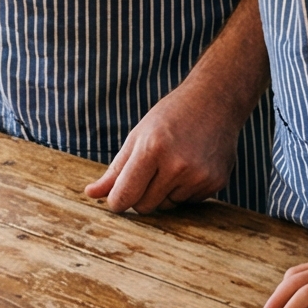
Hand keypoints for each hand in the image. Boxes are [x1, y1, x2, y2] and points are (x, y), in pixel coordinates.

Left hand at [84, 82, 238, 213]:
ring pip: (167, 206)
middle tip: (150, 170)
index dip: (117, 201)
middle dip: (141, 195)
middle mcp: (177, 165)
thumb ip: (115, 170)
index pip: (125, 196)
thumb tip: (91, 194)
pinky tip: (192, 165)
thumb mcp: (138, 136)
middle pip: (145, 206)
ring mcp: (199, 176)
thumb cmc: (170, 117)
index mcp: (152, 149)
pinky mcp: (216, 183)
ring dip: (165, 192)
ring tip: (175, 162)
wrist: (215, 101)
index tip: (117, 198)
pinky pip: (189, 202)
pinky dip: (185, 190)